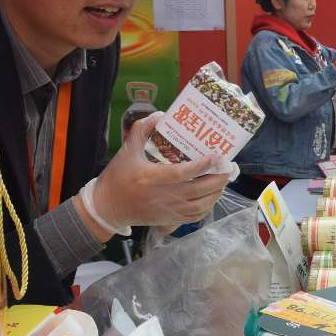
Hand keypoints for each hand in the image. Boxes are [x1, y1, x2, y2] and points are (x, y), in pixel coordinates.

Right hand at [80, 112, 233, 239]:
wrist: (107, 208)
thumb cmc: (118, 177)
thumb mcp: (127, 150)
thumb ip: (143, 129)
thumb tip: (162, 114)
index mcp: (151, 178)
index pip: (183, 173)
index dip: (203, 165)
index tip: (218, 155)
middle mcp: (162, 196)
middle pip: (198, 190)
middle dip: (218, 179)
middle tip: (229, 167)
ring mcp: (167, 211)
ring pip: (200, 205)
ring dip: (216, 193)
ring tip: (223, 179)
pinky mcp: (168, 220)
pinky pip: (194, 217)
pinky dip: (207, 207)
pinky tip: (212, 196)